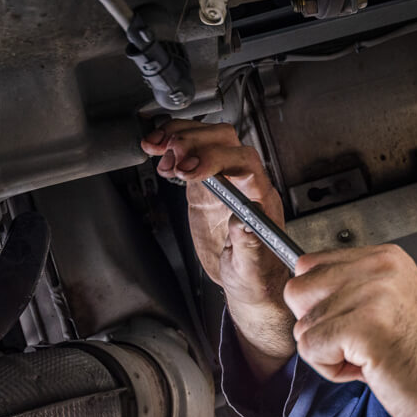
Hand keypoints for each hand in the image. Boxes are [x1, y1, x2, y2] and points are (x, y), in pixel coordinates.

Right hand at [141, 120, 294, 369]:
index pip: (245, 163)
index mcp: (261, 200)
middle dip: (194, 141)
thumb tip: (244, 223)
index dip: (216, 159)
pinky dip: (172, 145)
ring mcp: (225, 180)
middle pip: (226, 141)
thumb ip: (249, 247)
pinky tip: (156, 149)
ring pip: (208, 139)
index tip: (189, 169)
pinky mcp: (206, 184)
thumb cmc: (256, 276)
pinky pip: (192, 153)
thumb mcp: (251, 269)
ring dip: (180, 136)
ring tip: (156, 146)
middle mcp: (244, 183)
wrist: (247, 281)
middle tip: (169, 154)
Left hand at [284, 245, 416, 416]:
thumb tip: (303, 291)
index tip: (354, 324)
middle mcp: (379, 268)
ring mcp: (372, 295)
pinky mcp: (363, 328)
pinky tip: (368, 369)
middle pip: (298, 290)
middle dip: (318, 326)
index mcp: (386, 258)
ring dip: (328, 353)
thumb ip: (351, 288)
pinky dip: (331, 370)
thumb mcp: (392, 304)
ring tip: (369, 357)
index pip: (310, 264)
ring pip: (303, 325)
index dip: (321, 304)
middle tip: (358, 344)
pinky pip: (310, 349)